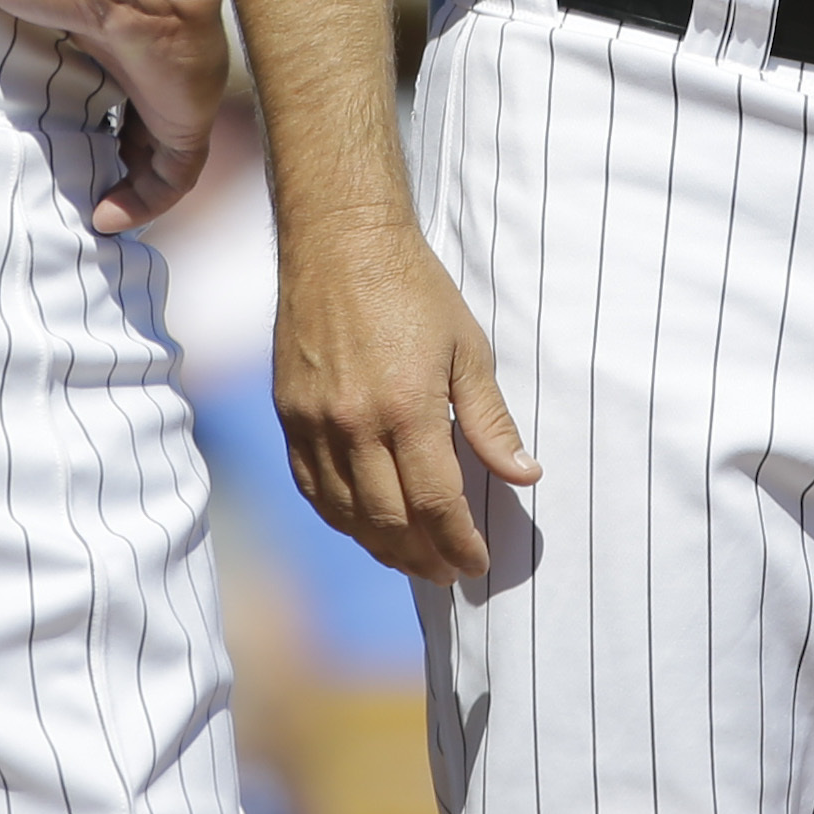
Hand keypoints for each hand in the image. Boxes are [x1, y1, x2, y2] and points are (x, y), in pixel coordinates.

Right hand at [0, 0, 230, 229]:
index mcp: (100, 39)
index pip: (93, 83)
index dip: (73, 112)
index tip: (40, 136)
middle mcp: (137, 71)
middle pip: (124, 125)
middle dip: (99, 157)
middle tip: (61, 185)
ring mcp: (165, 98)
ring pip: (153, 155)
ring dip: (126, 185)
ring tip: (82, 211)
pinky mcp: (184, 122)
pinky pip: (174, 176)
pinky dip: (146, 201)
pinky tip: (106, 216)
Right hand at [273, 210, 538, 581]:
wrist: (340, 240)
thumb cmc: (413, 288)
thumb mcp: (468, 348)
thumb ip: (490, 419)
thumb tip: (524, 474)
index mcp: (407, 408)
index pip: (435, 503)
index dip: (457, 542)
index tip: (476, 562)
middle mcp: (355, 424)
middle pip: (390, 520)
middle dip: (424, 557)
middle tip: (448, 572)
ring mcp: (314, 422)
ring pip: (347, 513)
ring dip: (382, 547)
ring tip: (412, 560)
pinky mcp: (289, 414)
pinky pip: (312, 487)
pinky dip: (339, 518)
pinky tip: (362, 526)